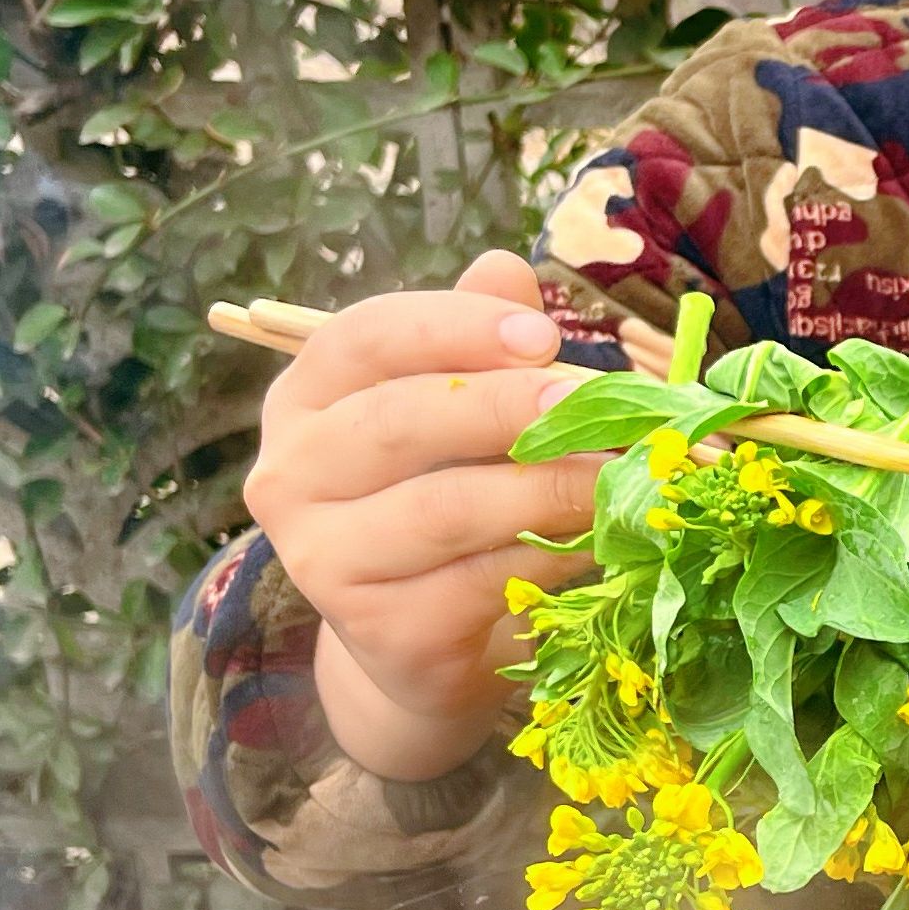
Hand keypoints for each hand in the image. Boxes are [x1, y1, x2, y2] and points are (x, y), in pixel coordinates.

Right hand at [242, 251, 603, 778]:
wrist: (420, 641)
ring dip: (547, 486)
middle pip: (399, 421)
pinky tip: (598, 540)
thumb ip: (474, 341)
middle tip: (592, 402)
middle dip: (507, 407)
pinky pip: (480, 582)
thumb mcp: (455, 413)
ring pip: (445, 508)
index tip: (540, 332)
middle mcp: (290, 476)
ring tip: (618, 472)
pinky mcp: (381, 632)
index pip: (361, 339)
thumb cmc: (443, 497)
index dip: (453, 327)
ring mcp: (323, 561)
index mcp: (305, 400)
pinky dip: (549, 556)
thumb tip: (504, 267)